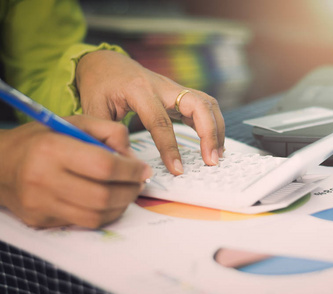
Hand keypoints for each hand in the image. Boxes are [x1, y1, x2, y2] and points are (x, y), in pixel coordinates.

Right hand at [0, 115, 150, 228]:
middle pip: (103, 196)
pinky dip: (105, 214)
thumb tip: (132, 159)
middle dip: (130, 191)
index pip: (103, 166)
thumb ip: (109, 131)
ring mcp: (41, 204)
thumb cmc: (41, 139)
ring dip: (121, 206)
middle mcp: (43, 179)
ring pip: (96, 215)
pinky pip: (84, 223)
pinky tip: (110, 201)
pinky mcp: (42, 221)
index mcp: (52, 149)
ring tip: (127, 192)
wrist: (0, 164)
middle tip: (139, 183)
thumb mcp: (74, 122)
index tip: (142, 169)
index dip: (130, 170)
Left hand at [76, 50, 224, 174]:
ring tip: (216, 155)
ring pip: (207, 103)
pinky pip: (204, 107)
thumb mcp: (93, 109)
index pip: (160, 121)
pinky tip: (213, 144)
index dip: (170, 147)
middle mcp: (162, 86)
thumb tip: (126, 163)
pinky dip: (213, 124)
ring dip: (217, 129)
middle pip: (198, 105)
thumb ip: (108, 135)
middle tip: (212, 160)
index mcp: (138, 89)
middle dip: (210, 133)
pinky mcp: (180, 94)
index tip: (177, 169)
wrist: (106, 63)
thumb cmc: (99, 85)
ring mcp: (174, 88)